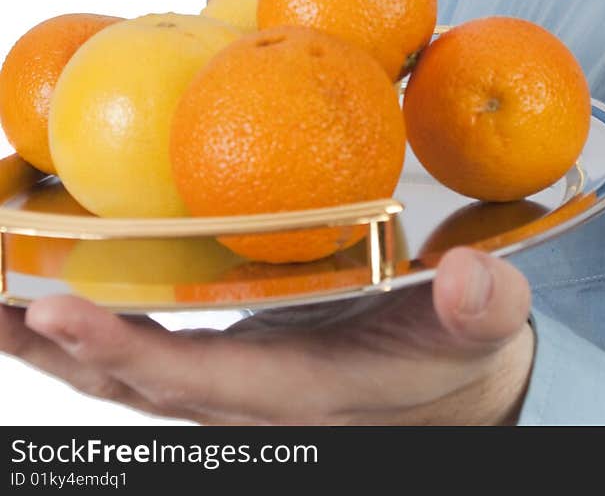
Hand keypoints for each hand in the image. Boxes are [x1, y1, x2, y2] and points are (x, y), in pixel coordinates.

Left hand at [0, 247, 533, 424]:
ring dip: (44, 340)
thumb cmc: (460, 355)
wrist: (453, 392)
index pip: (192, 382)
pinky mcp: (219, 365)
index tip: (58, 308)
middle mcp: (243, 402)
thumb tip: (473, 277)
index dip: (121, 350)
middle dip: (50, 345)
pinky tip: (34, 296)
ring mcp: (224, 387)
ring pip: (115, 373)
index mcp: (299, 395)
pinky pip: (134, 352)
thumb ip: (480, 307)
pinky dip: (77, 327)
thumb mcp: (486, 329)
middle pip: (125, 383)